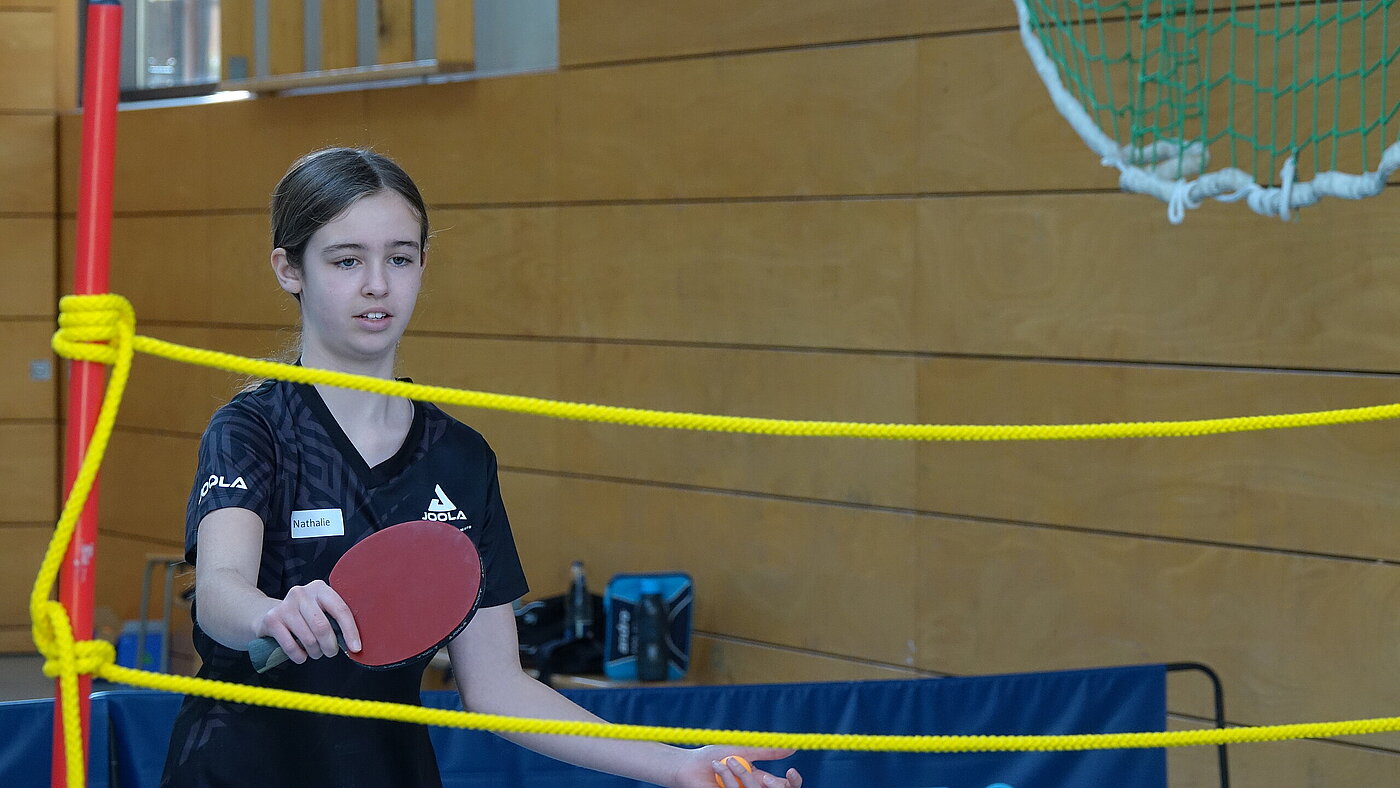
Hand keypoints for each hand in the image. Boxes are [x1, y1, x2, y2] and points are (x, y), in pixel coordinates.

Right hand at [254, 580, 360, 663]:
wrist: (266, 614)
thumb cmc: (302, 616)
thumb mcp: (319, 610)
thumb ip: (334, 620)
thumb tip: (355, 643)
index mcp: (319, 588)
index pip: (340, 610)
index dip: (350, 631)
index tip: (356, 648)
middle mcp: (301, 593)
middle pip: (323, 627)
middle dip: (330, 646)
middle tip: (330, 652)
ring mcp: (285, 606)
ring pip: (308, 639)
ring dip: (315, 652)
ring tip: (315, 652)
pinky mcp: (271, 620)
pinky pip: (291, 646)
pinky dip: (299, 656)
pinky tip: (301, 656)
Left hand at [672, 747, 802, 787]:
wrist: (688, 764)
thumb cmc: (714, 756)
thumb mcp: (744, 751)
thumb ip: (767, 752)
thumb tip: (793, 748)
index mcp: (758, 780)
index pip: (784, 786)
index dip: (792, 782)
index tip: (791, 771)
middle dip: (774, 785)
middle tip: (765, 777)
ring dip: (739, 775)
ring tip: (721, 763)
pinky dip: (727, 778)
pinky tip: (715, 770)